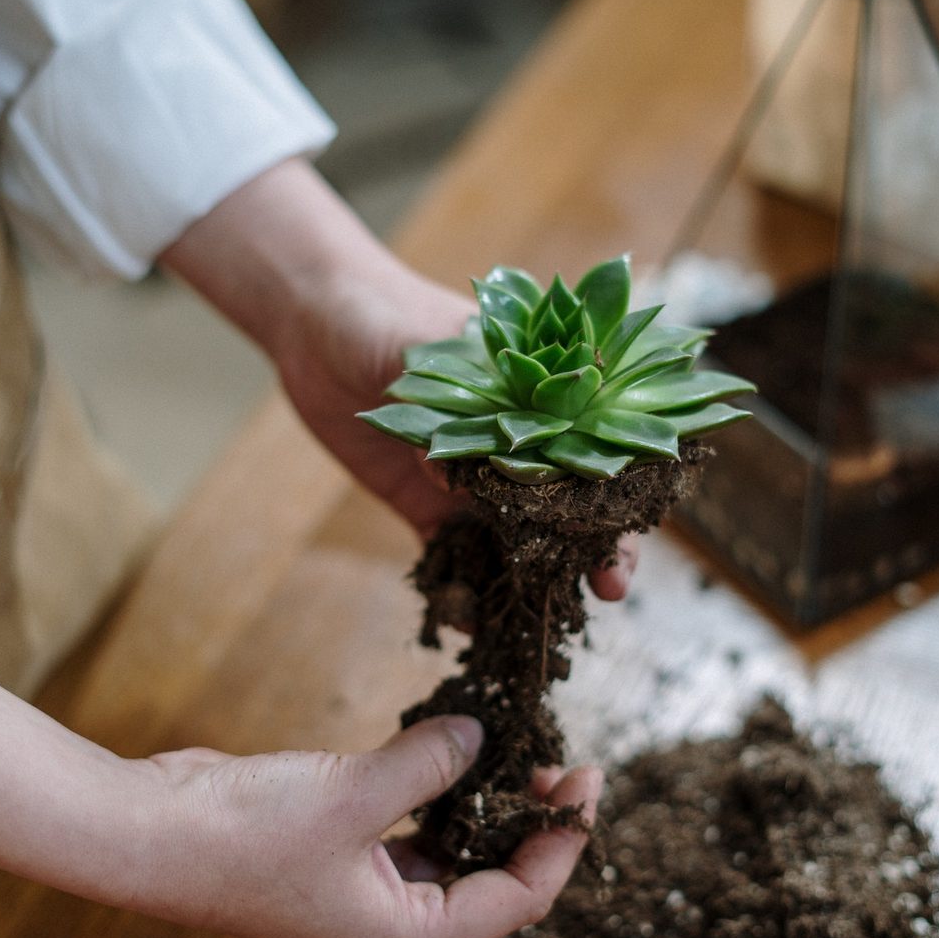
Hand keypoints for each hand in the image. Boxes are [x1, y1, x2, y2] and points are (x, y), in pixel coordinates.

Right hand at [147, 716, 601, 937]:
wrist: (152, 830)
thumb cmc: (246, 834)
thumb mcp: (354, 796)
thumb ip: (427, 763)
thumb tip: (479, 734)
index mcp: (405, 936)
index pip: (517, 899)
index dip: (561, 841)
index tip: (586, 781)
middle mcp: (392, 921)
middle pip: (490, 875)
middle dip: (526, 819)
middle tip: (552, 757)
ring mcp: (365, 884)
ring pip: (450, 845)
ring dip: (481, 800)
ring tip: (510, 746)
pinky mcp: (342, 847)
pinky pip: (410, 820)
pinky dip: (434, 787)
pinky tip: (448, 747)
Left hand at [159, 157, 638, 597]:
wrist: (317, 322)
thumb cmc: (388, 313)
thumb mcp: (435, 351)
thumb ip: (459, 409)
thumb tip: (459, 471)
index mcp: (534, 403)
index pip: (592, 460)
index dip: (613, 508)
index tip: (622, 547)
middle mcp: (512, 448)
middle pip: (563, 510)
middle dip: (585, 554)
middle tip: (603, 597)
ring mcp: (467, 480)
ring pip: (511, 541)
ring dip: (526, 581)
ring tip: (531, 624)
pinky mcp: (421, 501)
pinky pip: (446, 551)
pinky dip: (456, 586)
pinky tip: (465, 620)